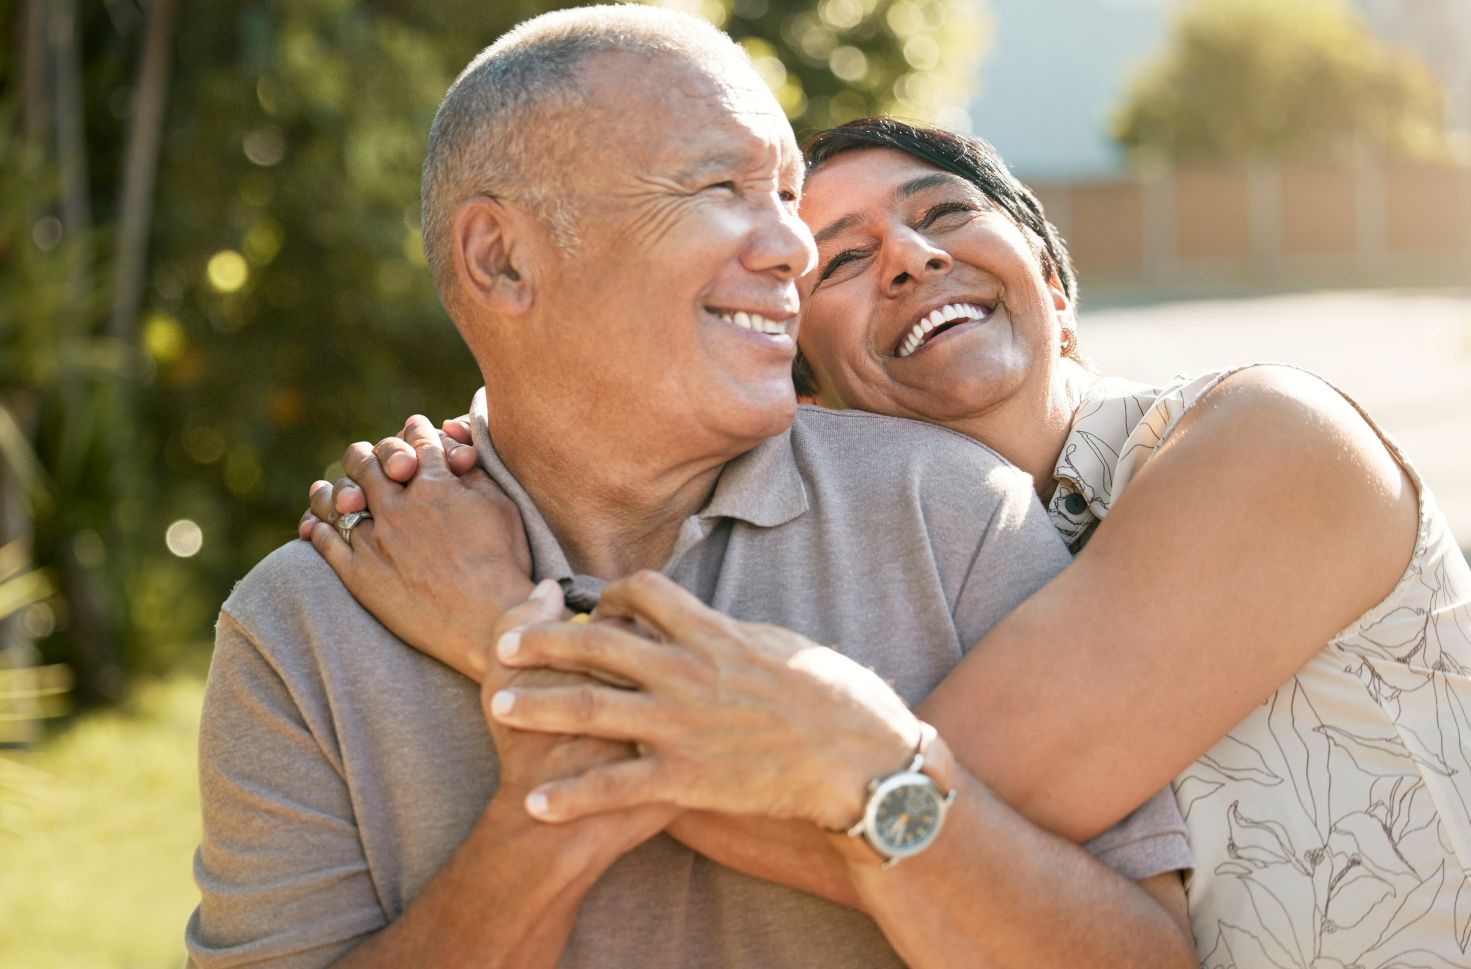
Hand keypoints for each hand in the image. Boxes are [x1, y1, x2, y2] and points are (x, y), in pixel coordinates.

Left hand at [304, 415, 535, 675]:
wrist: (488, 622)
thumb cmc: (505, 565)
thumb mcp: (502, 508)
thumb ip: (476, 476)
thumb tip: (457, 456)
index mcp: (435, 485)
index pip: (420, 444)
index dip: (417, 431)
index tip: (415, 428)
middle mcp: (398, 507)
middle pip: (369, 465)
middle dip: (368, 454)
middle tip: (365, 454)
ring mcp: (375, 541)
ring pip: (340, 501)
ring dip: (337, 490)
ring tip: (336, 490)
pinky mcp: (360, 576)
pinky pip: (327, 543)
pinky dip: (319, 528)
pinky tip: (317, 525)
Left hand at [486, 571, 920, 829]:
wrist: (858, 755)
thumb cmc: (830, 694)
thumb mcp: (778, 643)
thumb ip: (729, 632)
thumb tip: (706, 621)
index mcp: (712, 631)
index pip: (643, 591)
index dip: (610, 594)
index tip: (594, 605)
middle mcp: (687, 671)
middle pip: (599, 643)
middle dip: (546, 641)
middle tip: (505, 645)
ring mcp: (683, 724)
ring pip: (594, 709)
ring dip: (540, 706)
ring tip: (499, 706)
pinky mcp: (686, 777)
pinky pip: (617, 785)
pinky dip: (573, 794)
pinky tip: (537, 801)